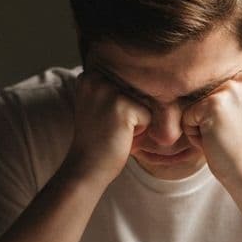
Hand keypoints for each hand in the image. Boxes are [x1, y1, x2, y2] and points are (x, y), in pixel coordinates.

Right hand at [64, 69, 150, 184]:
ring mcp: (108, 90)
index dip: (126, 105)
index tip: (105, 119)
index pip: (130, 82)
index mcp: (90, 74)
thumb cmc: (100, 139)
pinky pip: (149, 116)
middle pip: (139, 90)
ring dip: (138, 121)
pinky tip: (120, 137)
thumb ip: (118, 88)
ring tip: (116, 131)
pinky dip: (140, 131)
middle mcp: (96, 78)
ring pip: (145, 102)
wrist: (87, 166)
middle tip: (111, 127)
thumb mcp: (104, 106)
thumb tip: (154, 78)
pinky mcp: (122, 106)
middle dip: (133, 112)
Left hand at [181, 68, 241, 183]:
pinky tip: (214, 140)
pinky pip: (187, 117)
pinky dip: (194, 134)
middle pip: (200, 94)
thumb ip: (224, 90)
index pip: (209, 86)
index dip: (215, 109)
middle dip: (206, 117)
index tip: (234, 123)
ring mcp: (229, 90)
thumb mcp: (238, 109)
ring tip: (220, 136)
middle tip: (227, 131)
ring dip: (199, 125)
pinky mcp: (214, 104)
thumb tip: (199, 68)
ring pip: (192, 105)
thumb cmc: (237, 143)